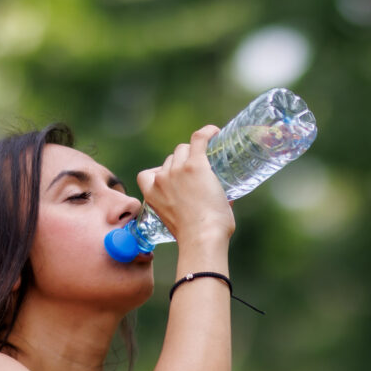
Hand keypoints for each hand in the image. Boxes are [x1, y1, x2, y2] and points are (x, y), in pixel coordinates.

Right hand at [136, 126, 235, 245]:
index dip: (161, 173)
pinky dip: (206, 133)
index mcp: (151, 194)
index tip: (174, 179)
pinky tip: (215, 132)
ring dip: (194, 153)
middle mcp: (161, 178)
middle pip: (171, 160)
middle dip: (183, 165)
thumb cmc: (196, 237)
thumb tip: (222, 202)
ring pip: (183, 150)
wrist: (201, 238)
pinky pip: (198, 140)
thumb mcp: (179, 222)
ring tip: (210, 159)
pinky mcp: (195, 166)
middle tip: (201, 175)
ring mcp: (177, 171)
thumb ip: (187, 209)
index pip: (148, 174)